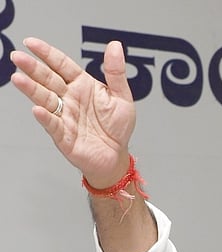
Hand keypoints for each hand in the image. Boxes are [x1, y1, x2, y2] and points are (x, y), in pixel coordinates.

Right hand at [10, 37, 134, 187]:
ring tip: (18, 78)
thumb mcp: (122, 96)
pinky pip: (53, 125)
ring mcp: (64, 116)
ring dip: (31, 89)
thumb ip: (115, 72)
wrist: (116, 156)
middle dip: (32, 68)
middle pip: (48, 79)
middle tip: (17, 57)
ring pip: (45, 99)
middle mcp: (69, 98)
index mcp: (82, 85)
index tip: (31, 43)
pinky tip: (38, 110)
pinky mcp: (63, 135)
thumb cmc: (117, 127)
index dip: (47, 54)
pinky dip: (46, 118)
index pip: (62, 65)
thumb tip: (115, 45)